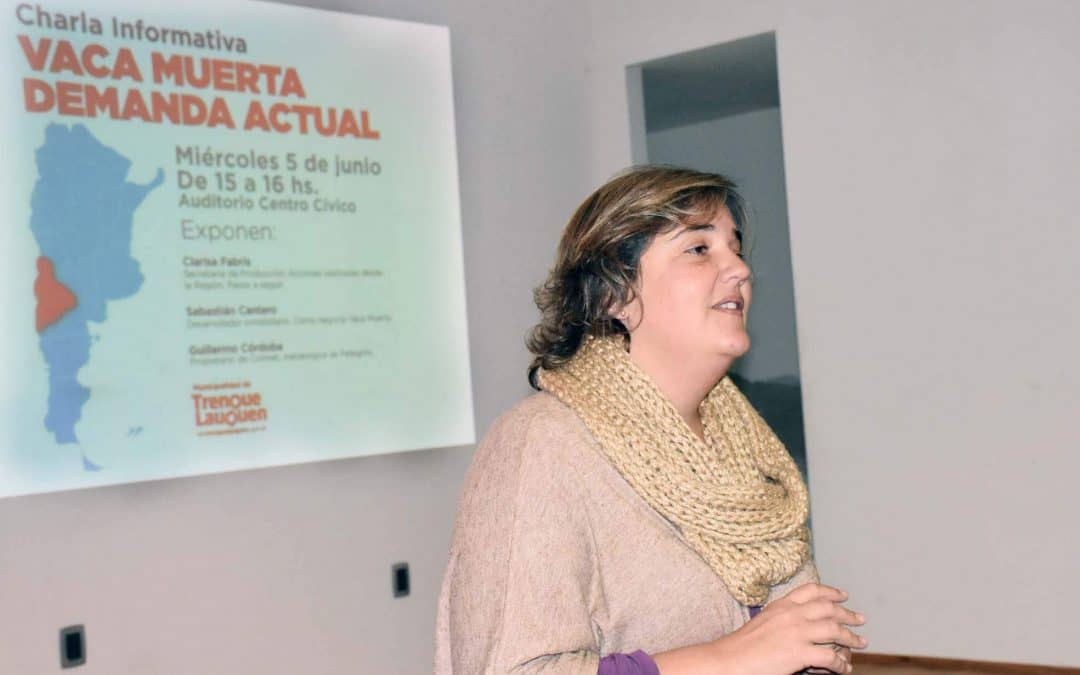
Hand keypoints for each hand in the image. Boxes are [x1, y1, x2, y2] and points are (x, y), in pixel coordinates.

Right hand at [708, 583, 866, 674]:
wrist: (729, 660)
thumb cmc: (742, 646)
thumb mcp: (763, 622)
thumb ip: (782, 619)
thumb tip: (799, 626)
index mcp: (781, 605)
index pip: (811, 591)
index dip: (830, 592)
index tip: (843, 595)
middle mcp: (791, 615)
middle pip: (828, 608)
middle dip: (847, 613)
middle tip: (860, 619)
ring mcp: (796, 632)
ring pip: (834, 629)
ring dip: (851, 637)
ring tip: (861, 643)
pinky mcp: (799, 652)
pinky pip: (830, 656)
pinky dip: (841, 663)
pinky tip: (844, 668)